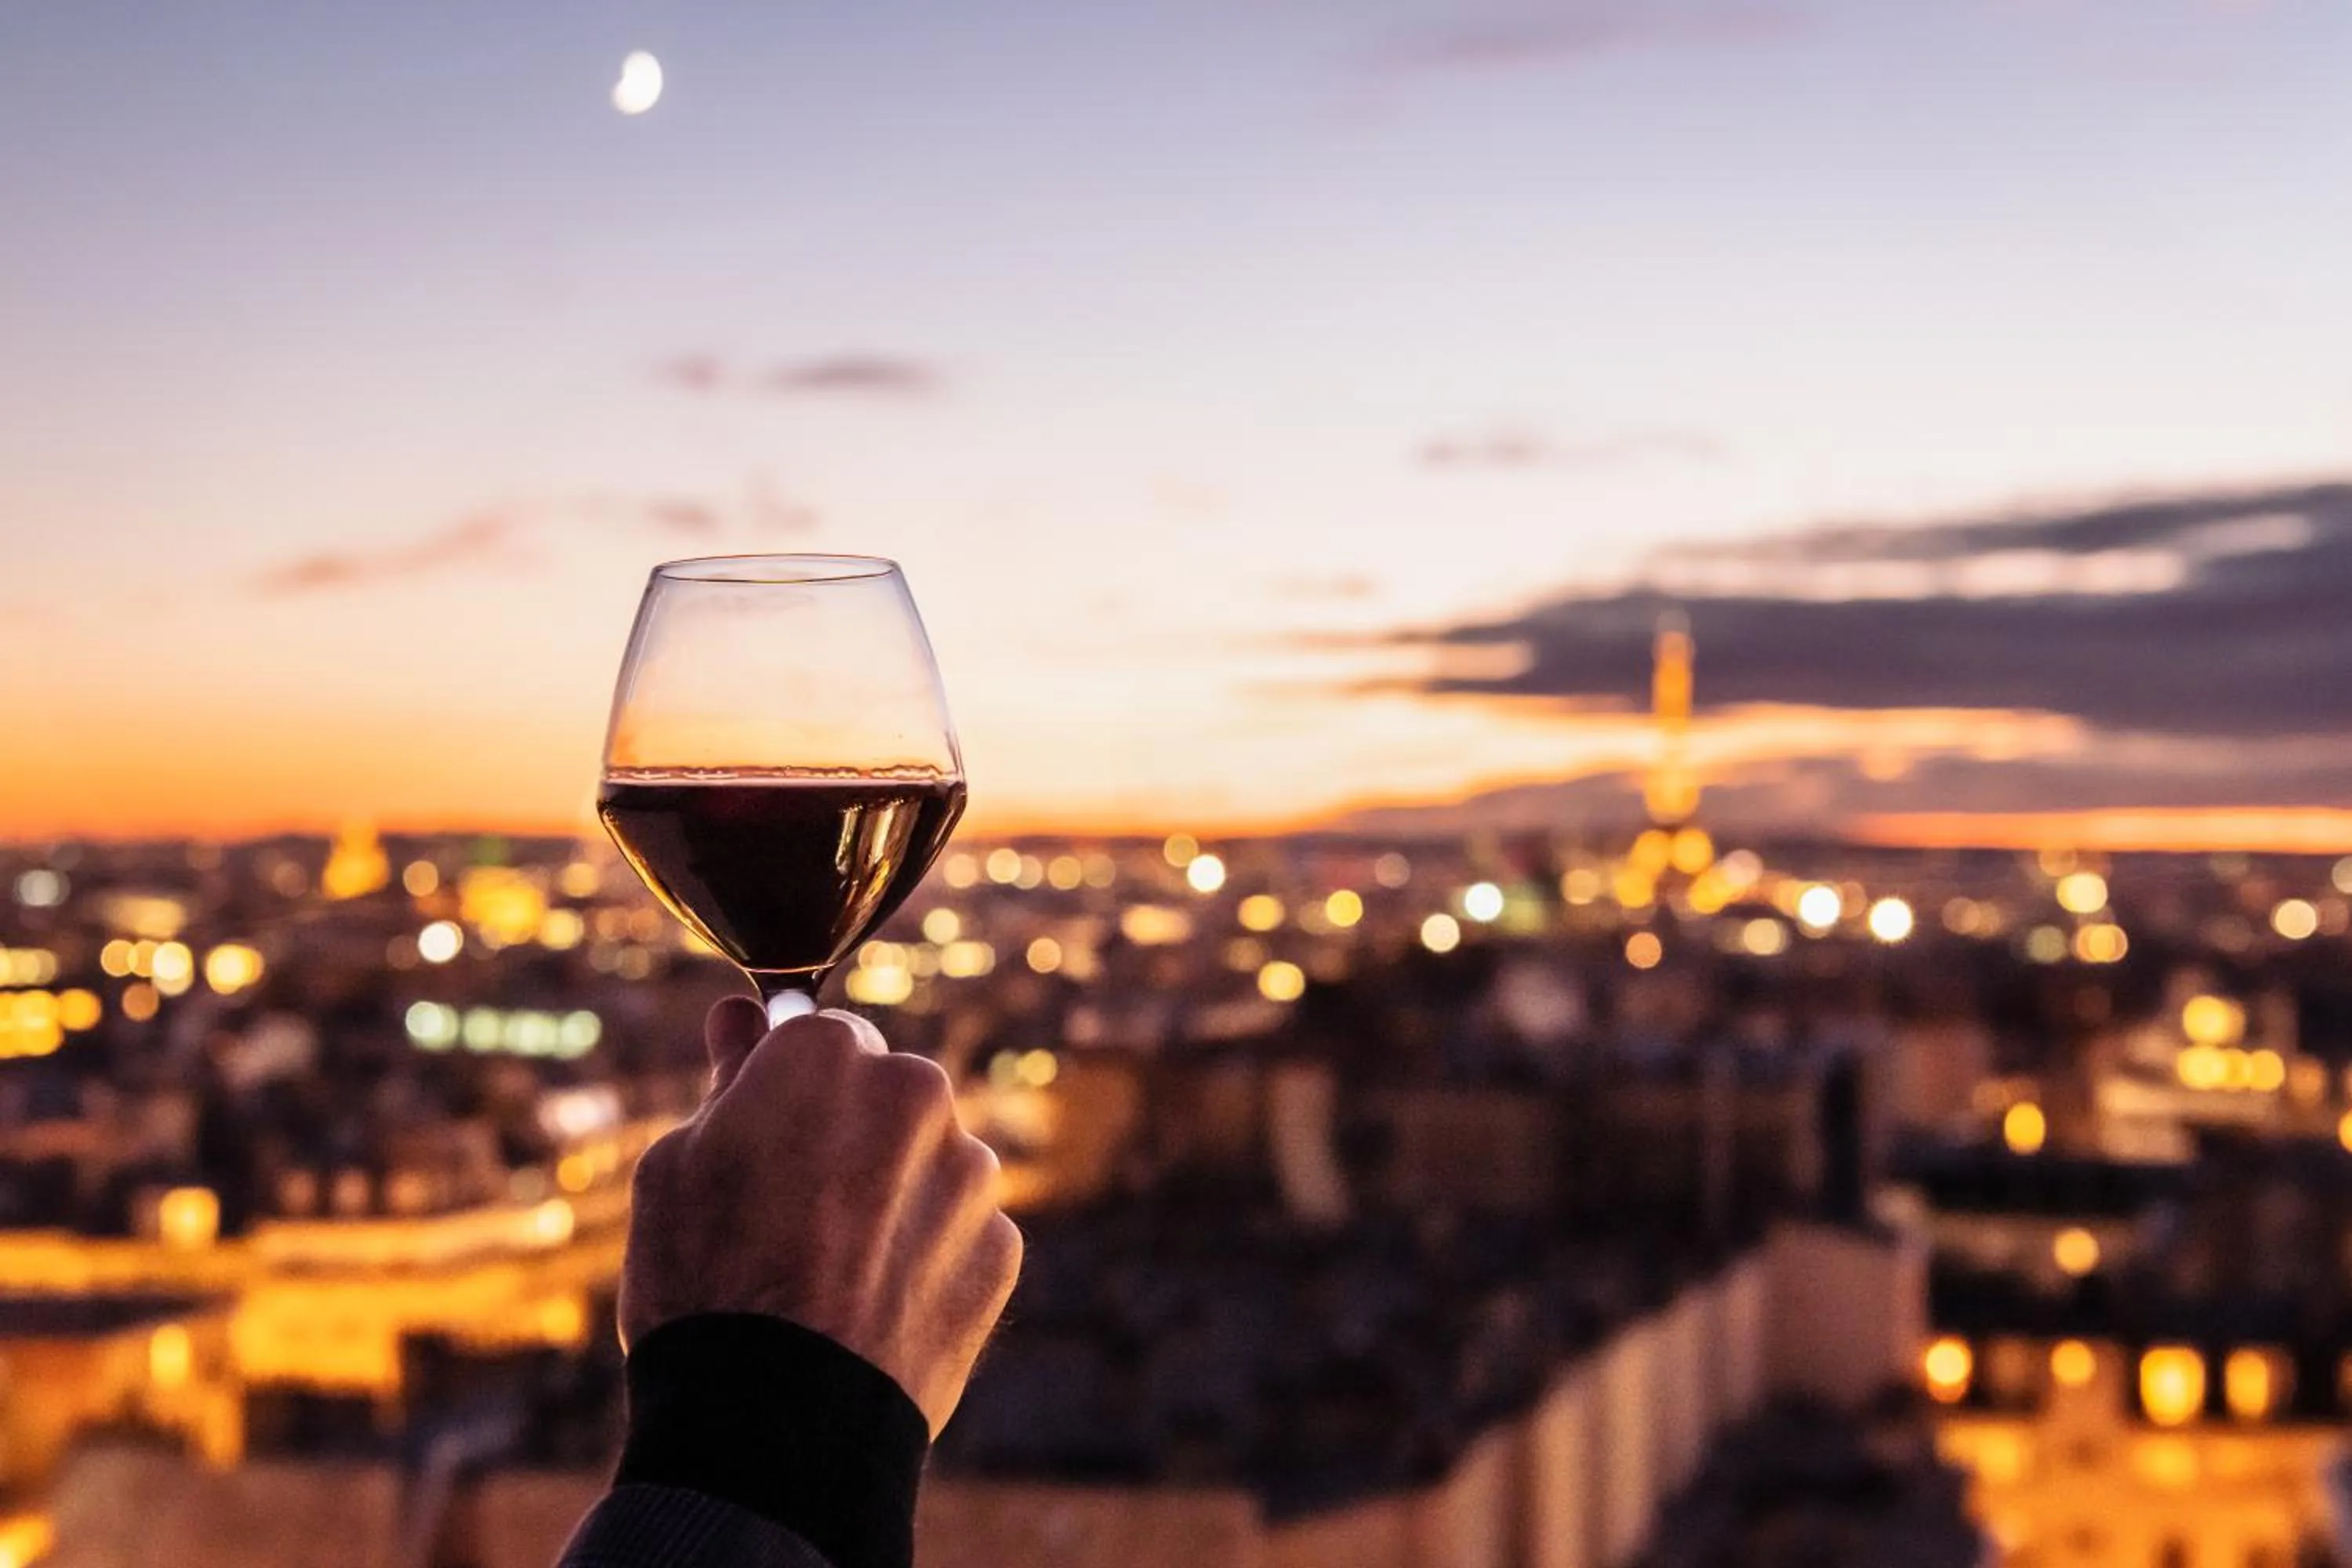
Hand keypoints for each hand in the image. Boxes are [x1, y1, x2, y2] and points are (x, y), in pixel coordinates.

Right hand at [619, 997, 1022, 1434]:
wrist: (773, 1425)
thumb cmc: (704, 1287)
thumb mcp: (676, 1168)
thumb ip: (725, 1080)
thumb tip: (739, 1017)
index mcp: (828, 1054)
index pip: (820, 1036)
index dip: (789, 1091)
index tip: (767, 1140)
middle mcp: (915, 1093)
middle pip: (887, 1095)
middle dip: (853, 1136)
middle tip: (796, 1216)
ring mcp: (968, 1171)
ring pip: (931, 1162)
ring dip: (896, 1197)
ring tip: (833, 1277)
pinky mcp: (1003, 1245)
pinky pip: (961, 1232)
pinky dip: (928, 1259)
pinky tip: (875, 1309)